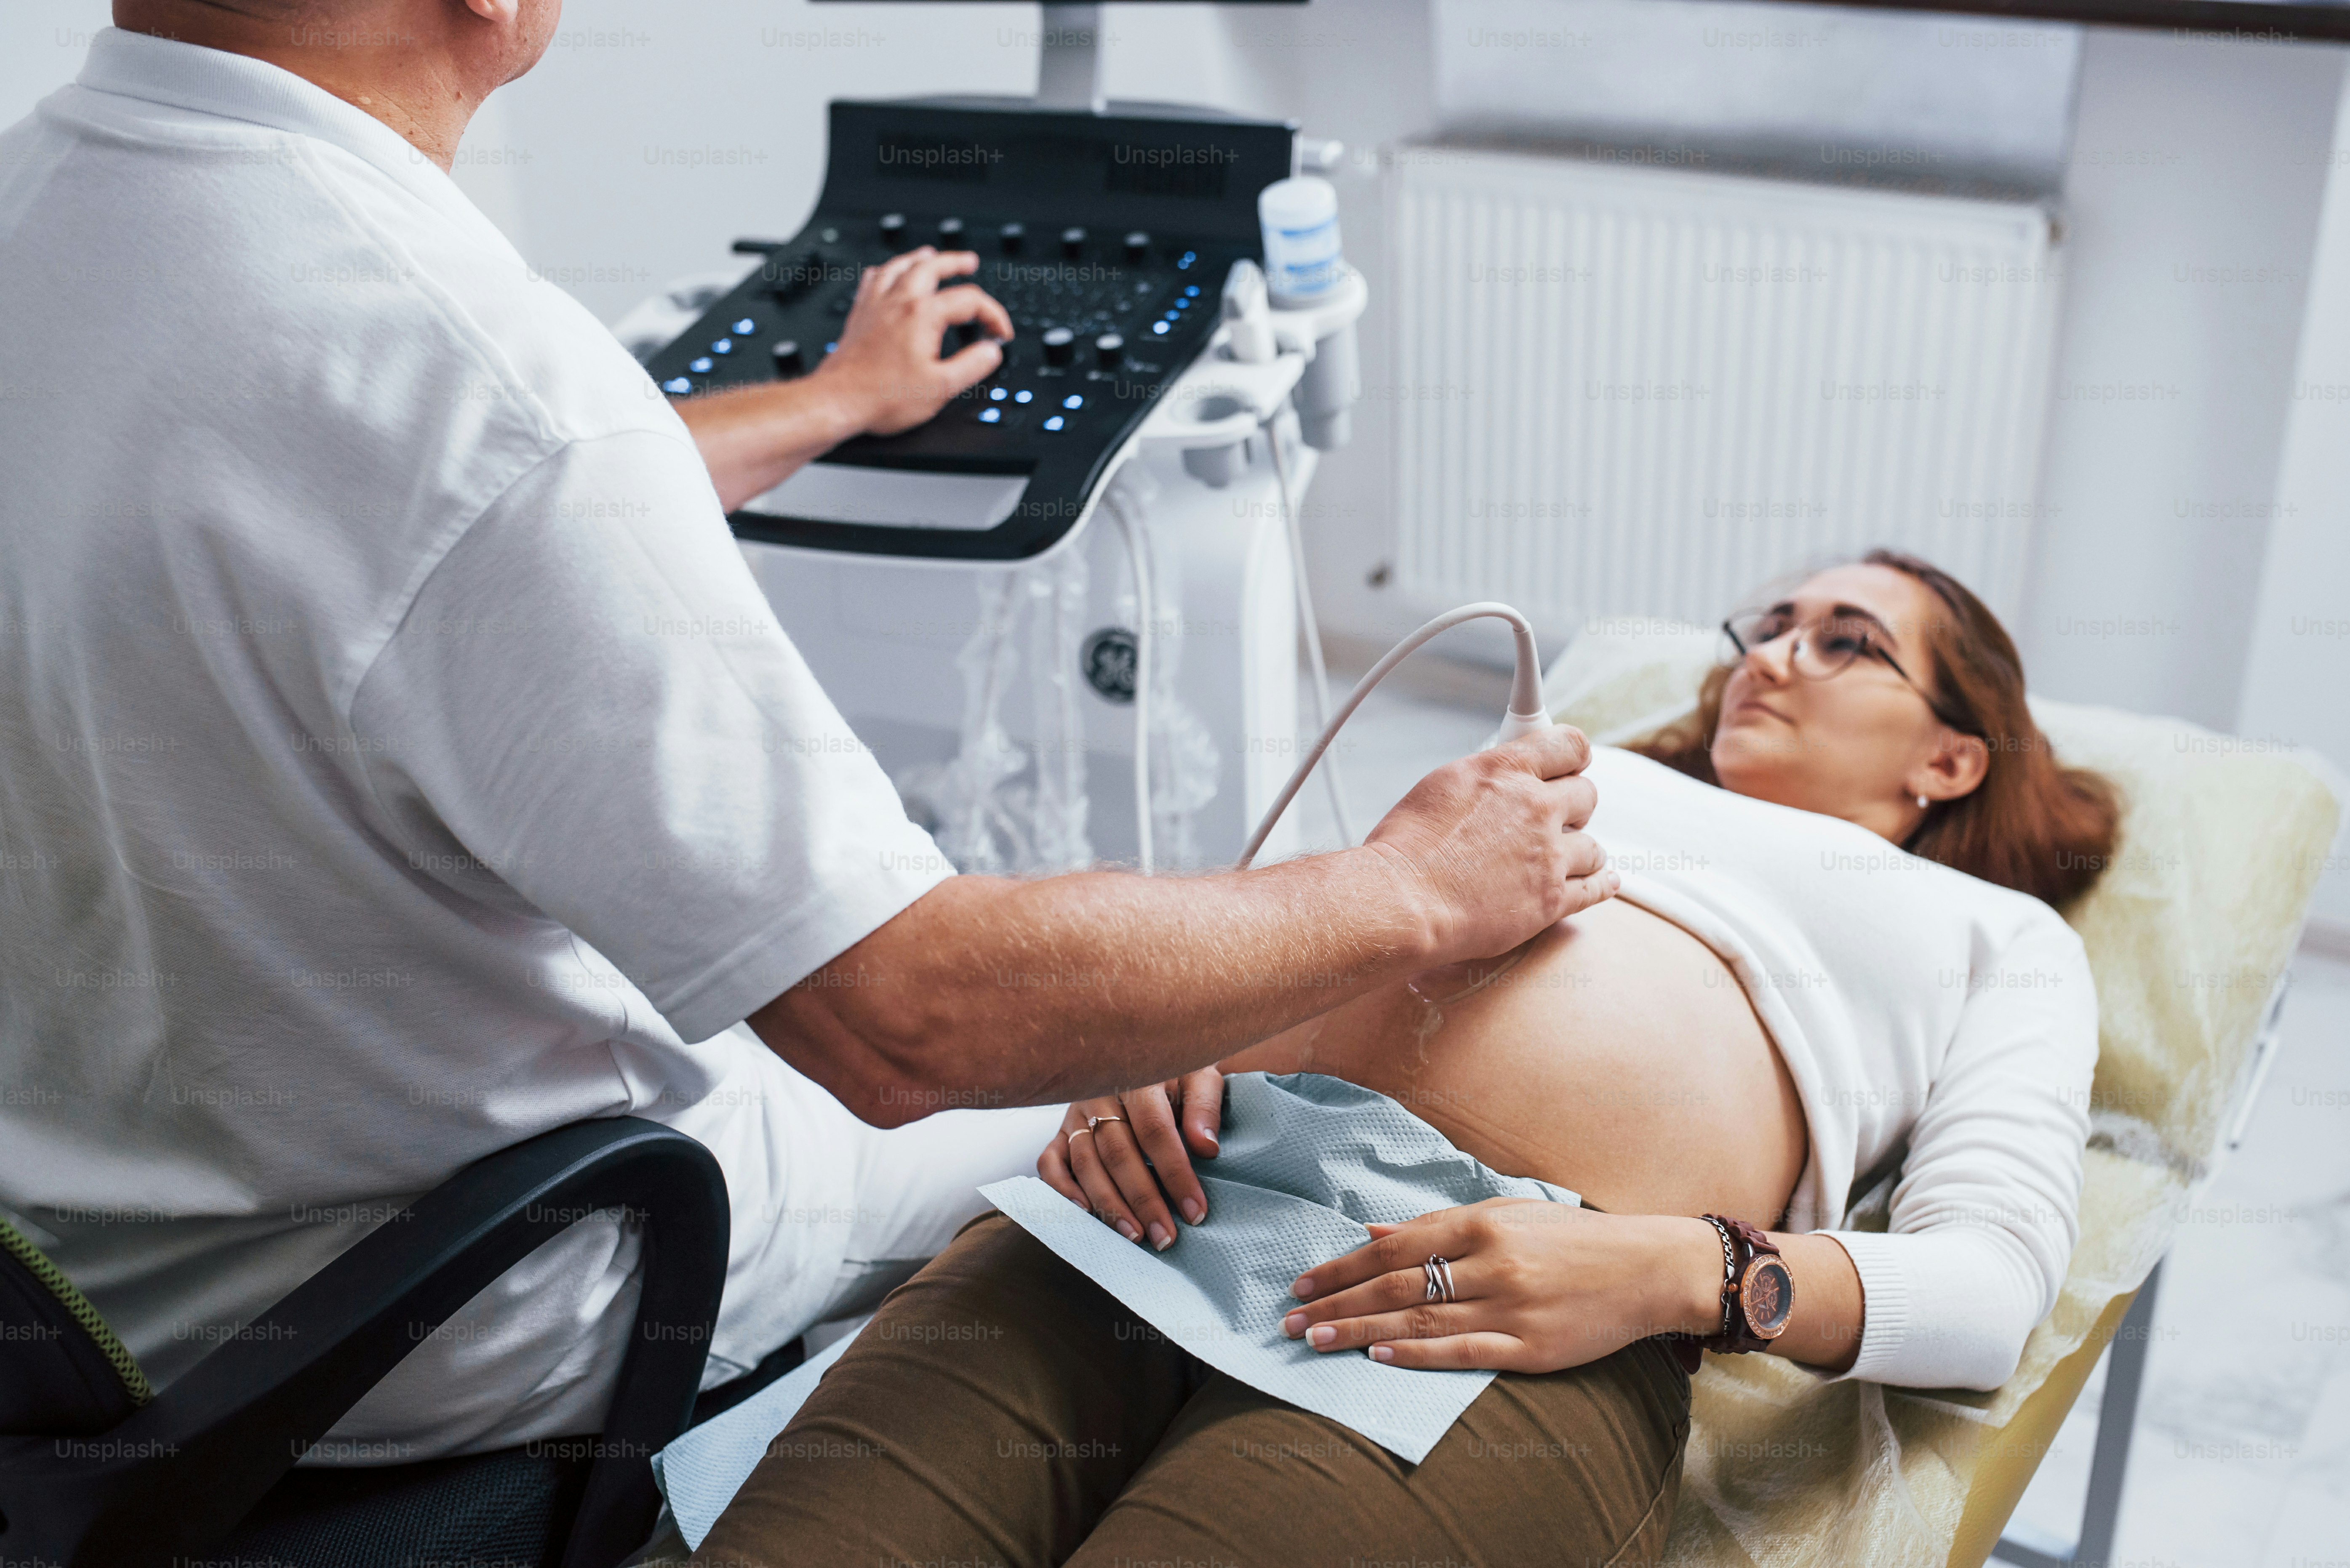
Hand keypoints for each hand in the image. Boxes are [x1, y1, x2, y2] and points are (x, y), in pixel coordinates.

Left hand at [810, 247, 1012, 435]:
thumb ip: (972, 365)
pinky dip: (885, 272)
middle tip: (969, 262)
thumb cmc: (882, 396)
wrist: (837, 401)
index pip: (969, 300)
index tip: (1000, 333)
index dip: (992, 314)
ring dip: (919, 258)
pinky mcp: (859, 316)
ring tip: (930, 254)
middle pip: (931, 266)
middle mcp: (898, 303)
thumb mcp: (941, 387)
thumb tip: (990, 351)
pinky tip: (886, 274)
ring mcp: (875, 306)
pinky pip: (872, 281)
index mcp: (923, 315)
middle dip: (955, 262)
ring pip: (899, 266)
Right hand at [1037, 1067, 1223, 1250]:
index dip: (1175, 1174)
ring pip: (1085, 1163)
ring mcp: (1075, 1114)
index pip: (1155, 1131)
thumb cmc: (1176, 1074)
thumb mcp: (1199, 1078)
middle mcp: (1100, 1095)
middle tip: (1165, 1237)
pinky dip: (1062, 1190)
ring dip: (1108, 1203)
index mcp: (1138, 1078)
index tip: (1195, 1212)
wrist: (1142, 1056)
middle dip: (1143, 1199)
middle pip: (1118, 1153)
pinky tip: (1086, 1215)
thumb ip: (1204, 1108)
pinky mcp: (1061, 1131)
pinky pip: (1049, 1163)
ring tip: (1133, 1236)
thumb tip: (1206, 1148)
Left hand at [1280, 1199, 1722, 1371]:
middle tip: (1289, 1319)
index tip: (1302, 1282)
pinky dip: (1416, 1354)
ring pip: (1420, 1319)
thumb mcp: (1506, 1214)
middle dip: (1337, 1301)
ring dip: (1360, 1329)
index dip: (1343, 1266)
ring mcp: (1511, 1308)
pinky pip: (1463, 1352)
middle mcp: (1492, 1263)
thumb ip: (1437, 1224)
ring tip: (1315, 1339)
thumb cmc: (1572, 1239)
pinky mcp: (1531, 1348)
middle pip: (1397, 1283)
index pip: (1395, 1246)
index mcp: (1483, 1225)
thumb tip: (1371, 1232)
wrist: (1647, 1269)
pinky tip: (1378, 1354)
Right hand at [1362, 726, 1615, 967]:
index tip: (1573, 763)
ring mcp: (1548, 856)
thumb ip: (1483, 777)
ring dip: (1580, 849)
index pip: (1567, 744)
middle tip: (1556, 817)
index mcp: (1505, 771)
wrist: (1403, 902)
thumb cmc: (1406, 849)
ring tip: (1563, 856)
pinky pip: (1595, 889)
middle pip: (1587, 794)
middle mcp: (1534, 808)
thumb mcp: (1441, 786)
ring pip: (1593, 846)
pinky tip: (1602, 880)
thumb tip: (1498, 778)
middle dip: (1573, 805)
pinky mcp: (1552, 900)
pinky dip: (1600, 884)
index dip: (1573, 754)